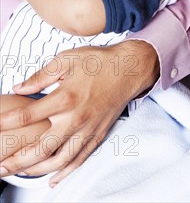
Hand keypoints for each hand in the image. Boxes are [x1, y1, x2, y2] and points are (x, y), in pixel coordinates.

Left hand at [0, 41, 158, 185]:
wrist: (129, 69)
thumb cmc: (99, 61)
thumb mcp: (67, 59)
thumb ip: (41, 75)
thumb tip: (20, 87)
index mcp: (66, 97)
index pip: (28, 115)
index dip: (7, 122)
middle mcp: (76, 117)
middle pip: (41, 148)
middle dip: (17, 161)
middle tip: (1, 166)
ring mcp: (88, 129)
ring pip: (59, 160)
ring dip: (36, 170)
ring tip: (19, 172)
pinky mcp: (98, 134)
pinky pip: (79, 160)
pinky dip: (64, 172)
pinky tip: (52, 178)